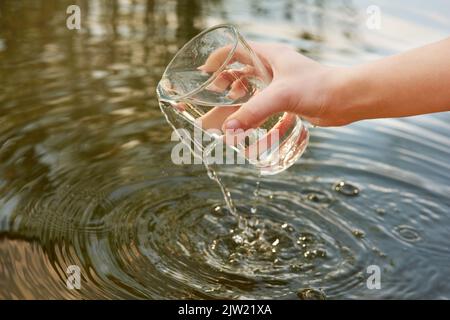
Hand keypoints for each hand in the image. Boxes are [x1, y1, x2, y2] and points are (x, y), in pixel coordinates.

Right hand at [218, 42, 344, 129]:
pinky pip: (266, 108)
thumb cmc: (318, 88)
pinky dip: (256, 118)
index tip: (203, 75)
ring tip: (224, 117)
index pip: (235, 50)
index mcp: (269, 56)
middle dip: (224, 86)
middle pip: (241, 73)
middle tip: (210, 100)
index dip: (217, 60)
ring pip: (252, 92)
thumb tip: (228, 130)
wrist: (347, 99)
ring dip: (238, 104)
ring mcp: (281, 85)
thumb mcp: (281, 96)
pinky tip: (249, 131)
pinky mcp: (289, 101)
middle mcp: (273, 68)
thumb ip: (253, 112)